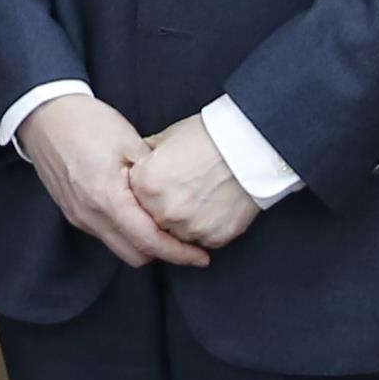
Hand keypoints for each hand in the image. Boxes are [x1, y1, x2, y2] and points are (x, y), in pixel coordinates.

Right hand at [16, 94, 210, 268]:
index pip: (149, 243)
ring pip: (118, 246)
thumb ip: (156, 178)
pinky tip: (135, 213)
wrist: (43, 113)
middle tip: (185, 240)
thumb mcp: (131, 143)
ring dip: (141, 243)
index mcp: (107, 199)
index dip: (180, 254)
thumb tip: (181, 202)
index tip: (201, 256)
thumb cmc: (86, 122)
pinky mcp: (71, 210)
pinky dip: (123, 231)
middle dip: (162, 253)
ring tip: (161, 225)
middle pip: (134, 255)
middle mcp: (89, 215)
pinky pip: (103, 233)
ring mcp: (77, 215)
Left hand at [129, 114, 259, 250]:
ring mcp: (190, 227)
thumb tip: (130, 165)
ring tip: (196, 200)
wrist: (248, 147)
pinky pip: (202, 241)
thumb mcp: (163, 140)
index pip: (131, 200)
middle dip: (160, 211)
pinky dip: (205, 229)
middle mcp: (163, 210)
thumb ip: (142, 159)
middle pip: (152, 221)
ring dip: (181, 224)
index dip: (143, 193)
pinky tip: (212, 208)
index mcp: (145, 185)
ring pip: (176, 235)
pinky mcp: (215, 237)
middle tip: (178, 194)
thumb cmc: (205, 138)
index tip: (155, 187)